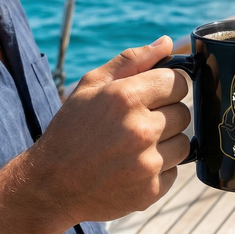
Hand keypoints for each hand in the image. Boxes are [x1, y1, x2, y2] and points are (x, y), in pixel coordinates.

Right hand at [30, 36, 189, 225]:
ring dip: (166, 143)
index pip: (178, 82)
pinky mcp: (151, 190)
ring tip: (135, 146)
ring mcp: (148, 163)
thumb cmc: (72, 128)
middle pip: (184, 112)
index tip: (153, 95)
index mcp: (126, 98)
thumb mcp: (92, 85)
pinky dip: (159, 169)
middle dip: (165, 114)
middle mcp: (141, 130)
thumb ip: (132, 60)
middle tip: (138, 122)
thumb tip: (167, 43)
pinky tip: (132, 167)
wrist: (51, 185)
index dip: (166, 87)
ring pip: (184, 143)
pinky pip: (174, 171)